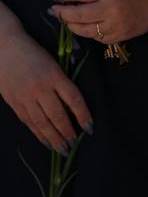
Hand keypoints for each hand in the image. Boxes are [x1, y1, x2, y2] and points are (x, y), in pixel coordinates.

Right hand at [0, 27, 92, 151]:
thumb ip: (64, 75)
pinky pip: (28, 121)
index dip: (83, 115)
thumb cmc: (32, 51)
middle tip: (74, 144)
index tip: (90, 127)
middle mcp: (40, 88)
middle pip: (57, 115)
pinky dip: (38, 133)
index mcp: (54, 74)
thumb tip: (77, 92)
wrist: (3, 47)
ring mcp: (26, 96)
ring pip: (42, 122)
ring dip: (53, 138)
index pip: (73, 99)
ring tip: (62, 149)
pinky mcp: (14, 102)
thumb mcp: (53, 58)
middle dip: (67, 132)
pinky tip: (45, 141)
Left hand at [51, 0, 147, 44]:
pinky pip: (97, 37)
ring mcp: (114, 26)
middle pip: (78, 15)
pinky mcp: (119, 37)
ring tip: (67, 20)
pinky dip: (89, 32)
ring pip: (85, 30)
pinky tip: (86, 27)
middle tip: (55, 10)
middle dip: (63, 13)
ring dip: (72, 25)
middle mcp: (110, 10)